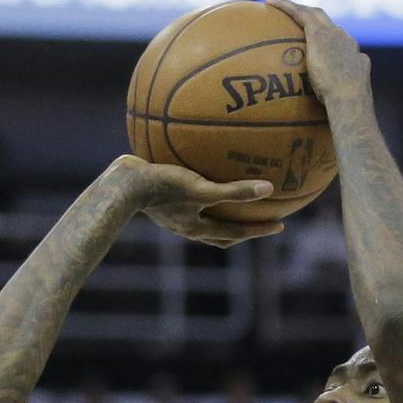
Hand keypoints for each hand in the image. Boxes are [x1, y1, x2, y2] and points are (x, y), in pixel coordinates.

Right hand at [117, 158, 283, 247]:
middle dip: (241, 228)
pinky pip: (189, 193)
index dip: (257, 231)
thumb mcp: (200, 190)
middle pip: (219, 233)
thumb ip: (233, 191)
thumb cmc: (162, 188)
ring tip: (234, 199)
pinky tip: (204, 168)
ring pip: (203, 217)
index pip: (234, 234)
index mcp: (196, 228)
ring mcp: (172, 213)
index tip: (279, 226)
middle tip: (261, 219)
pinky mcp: (161, 196)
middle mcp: (185, 224)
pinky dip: (202, 187)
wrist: (122, 184)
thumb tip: (269, 189)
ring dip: (220, 212)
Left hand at [266, 0, 371, 106]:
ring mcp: (335, 35)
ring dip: (295, 8)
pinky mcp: (320, 34)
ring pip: (313, 14)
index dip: (328, 43)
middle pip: (327, 24)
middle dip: (312, 19)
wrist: (350, 99)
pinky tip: (269, 2)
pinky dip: (285, 6)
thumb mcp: (340, 109)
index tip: (318, 47)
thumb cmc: (345, 113)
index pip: (339, 45)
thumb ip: (332, 108)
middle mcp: (346, 42)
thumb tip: (326, 122)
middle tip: (296, 17)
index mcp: (354, 59)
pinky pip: (300, 14)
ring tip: (275, 3)